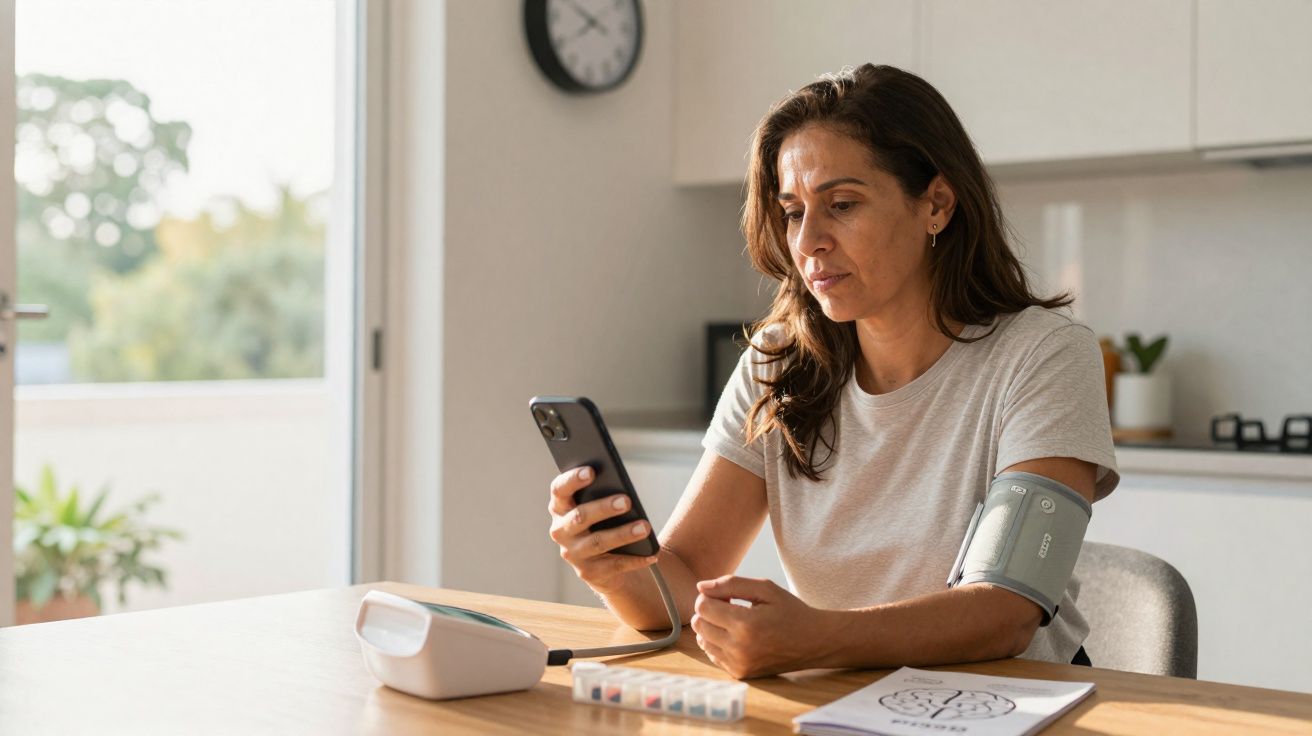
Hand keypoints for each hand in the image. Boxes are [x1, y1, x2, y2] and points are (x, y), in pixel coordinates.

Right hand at [547, 466, 656, 592]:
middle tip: (627, 501)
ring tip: (644, 527)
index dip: (572, 479)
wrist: (605, 562)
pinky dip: (635, 560)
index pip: (559, 489)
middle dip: (603, 508)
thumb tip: (623, 489)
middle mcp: (561, 530)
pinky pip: (614, 565)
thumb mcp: (600, 506)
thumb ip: (604, 493)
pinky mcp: (588, 572)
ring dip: (623, 534)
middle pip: (580, 516)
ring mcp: (573, 553)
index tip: (592, 471)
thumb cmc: (604, 522)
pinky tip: (651, 554)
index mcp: (560, 507)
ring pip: (598, 542)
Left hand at [691, 575, 837, 678]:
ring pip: (702, 641)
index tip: (727, 595)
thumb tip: (700, 587)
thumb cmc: (790, 611)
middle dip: (708, 611)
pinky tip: (736, 635)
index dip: (710, 596)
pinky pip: (713, 655)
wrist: (814, 642)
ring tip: (733, 620)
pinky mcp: (740, 673)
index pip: (703, 607)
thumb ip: (730, 584)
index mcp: (745, 624)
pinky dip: (718, 642)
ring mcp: (739, 664)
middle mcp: (739, 648)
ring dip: (711, 627)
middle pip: (699, 624)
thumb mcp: (765, 589)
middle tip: (730, 606)